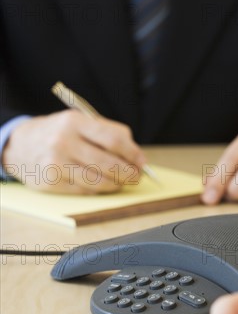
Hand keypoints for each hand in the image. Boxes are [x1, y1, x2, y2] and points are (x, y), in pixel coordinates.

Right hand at [2, 111, 145, 192]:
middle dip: (128, 173)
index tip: (141, 161)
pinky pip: (84, 191)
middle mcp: (64, 142)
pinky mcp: (51, 182)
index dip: (133, 153)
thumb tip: (135, 154)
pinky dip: (98, 190)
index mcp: (75, 122)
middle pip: (108, 164)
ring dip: (116, 184)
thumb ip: (107, 133)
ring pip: (98, 181)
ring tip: (123, 182)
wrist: (21, 145)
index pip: (114, 140)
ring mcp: (56, 163)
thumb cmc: (59, 133)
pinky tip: (103, 185)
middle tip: (136, 176)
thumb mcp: (79, 122)